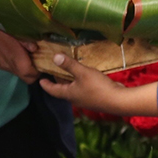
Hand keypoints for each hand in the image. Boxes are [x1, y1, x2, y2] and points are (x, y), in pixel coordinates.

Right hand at [0, 27, 39, 82]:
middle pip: (26, 79)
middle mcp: (10, 66)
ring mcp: (4, 66)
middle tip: (37, 61)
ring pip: (19, 74)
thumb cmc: (4, 29)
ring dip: (25, 69)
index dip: (38, 72)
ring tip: (27, 57)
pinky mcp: (0, 65)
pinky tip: (17, 55)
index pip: (30, 75)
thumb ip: (28, 42)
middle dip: (33, 73)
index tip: (42, 64)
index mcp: (17, 59)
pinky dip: (17, 65)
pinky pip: (12, 69)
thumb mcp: (19, 32)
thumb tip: (36, 49)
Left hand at [39, 54, 156, 116]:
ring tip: (68, 70)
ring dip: (70, 80)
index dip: (46, 85)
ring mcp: (85, 99)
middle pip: (63, 89)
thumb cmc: (97, 87)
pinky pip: (83, 88)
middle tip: (54, 69)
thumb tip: (54, 57)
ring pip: (73, 89)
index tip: (40, 80)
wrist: (118, 101)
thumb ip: (69, 65)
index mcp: (69, 94)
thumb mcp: (82, 73)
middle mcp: (75, 98)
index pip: (52, 90)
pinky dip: (80, 81)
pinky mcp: (95, 97)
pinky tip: (85, 75)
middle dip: (58, 80)